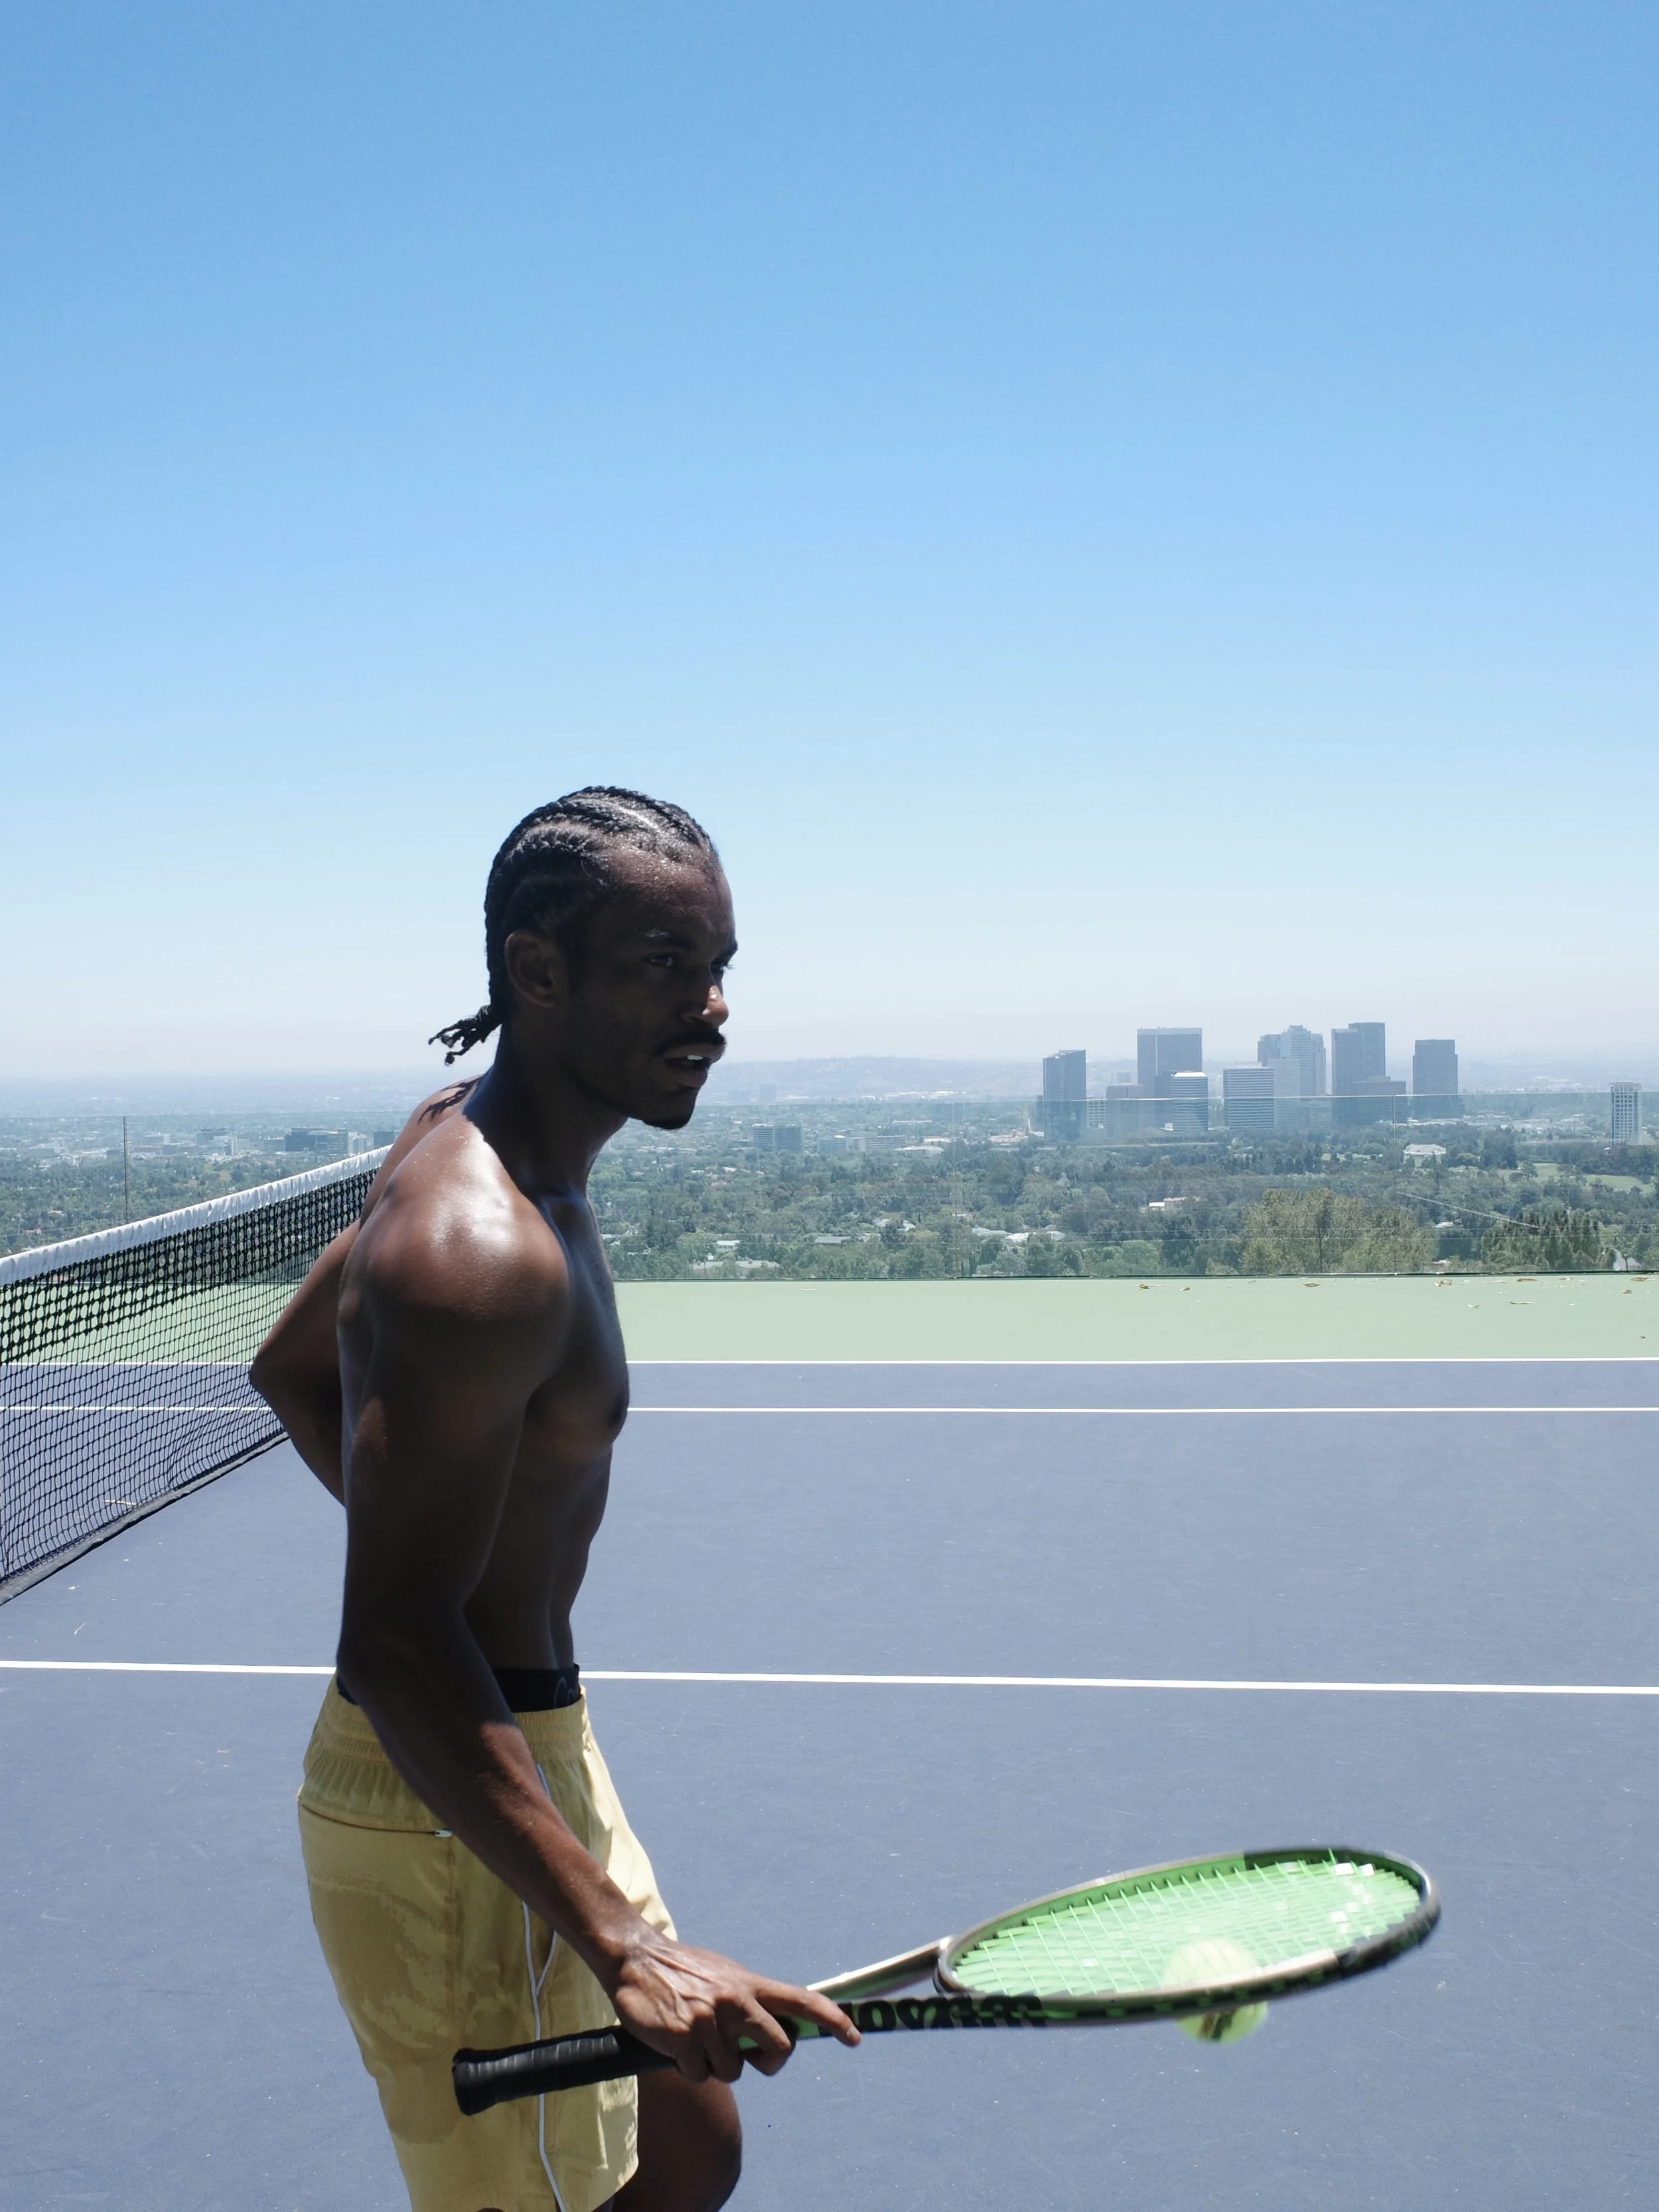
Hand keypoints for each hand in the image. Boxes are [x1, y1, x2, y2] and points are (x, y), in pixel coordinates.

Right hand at [609, 1931, 859, 2083]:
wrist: (635, 1958)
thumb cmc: (684, 1972)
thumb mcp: (724, 1976)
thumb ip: (751, 2000)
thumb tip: (778, 2032)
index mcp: (749, 1984)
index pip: (802, 2000)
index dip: (833, 2020)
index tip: (854, 2037)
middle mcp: (735, 2001)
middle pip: (779, 2051)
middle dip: (767, 2063)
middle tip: (748, 2057)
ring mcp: (709, 2020)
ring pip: (733, 2072)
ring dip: (715, 2065)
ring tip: (696, 2037)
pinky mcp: (683, 2038)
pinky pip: (700, 2076)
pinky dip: (688, 2068)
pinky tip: (675, 2044)